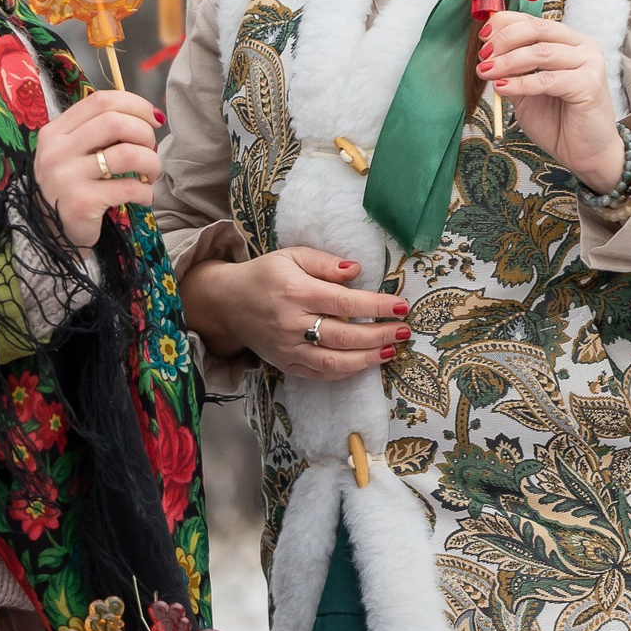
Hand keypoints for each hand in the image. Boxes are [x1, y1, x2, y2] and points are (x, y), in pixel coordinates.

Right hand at [35, 89, 162, 251]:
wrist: (53, 234)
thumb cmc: (72, 188)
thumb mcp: (73, 153)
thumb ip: (98, 131)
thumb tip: (149, 116)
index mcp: (54, 132)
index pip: (100, 101)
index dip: (135, 104)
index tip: (154, 119)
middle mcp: (56, 151)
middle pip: (115, 122)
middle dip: (145, 134)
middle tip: (151, 150)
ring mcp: (66, 177)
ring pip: (127, 154)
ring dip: (151, 163)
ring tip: (151, 175)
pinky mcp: (81, 203)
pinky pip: (128, 187)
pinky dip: (145, 191)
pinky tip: (144, 197)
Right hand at [180, 247, 408, 380]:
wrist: (227, 303)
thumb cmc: (264, 275)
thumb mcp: (291, 256)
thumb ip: (324, 263)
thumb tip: (356, 270)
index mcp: (296, 293)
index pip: (344, 303)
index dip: (375, 306)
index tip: (400, 306)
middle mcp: (292, 324)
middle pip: (344, 336)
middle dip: (379, 335)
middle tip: (404, 330)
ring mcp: (288, 348)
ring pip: (334, 361)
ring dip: (368, 359)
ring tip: (391, 350)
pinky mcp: (286, 364)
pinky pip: (320, 374)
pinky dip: (345, 371)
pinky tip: (365, 362)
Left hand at [479, 12, 625, 191]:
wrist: (586, 154)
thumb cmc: (558, 121)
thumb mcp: (527, 90)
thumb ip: (514, 69)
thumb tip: (488, 52)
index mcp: (569, 41)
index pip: (534, 21)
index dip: (505, 25)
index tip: (482, 38)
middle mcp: (582, 46)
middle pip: (537, 30)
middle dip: (504, 40)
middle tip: (483, 56)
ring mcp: (590, 63)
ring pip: (541, 52)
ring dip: (507, 61)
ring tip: (485, 71)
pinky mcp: (590, 84)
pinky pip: (547, 79)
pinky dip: (521, 83)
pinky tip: (502, 88)